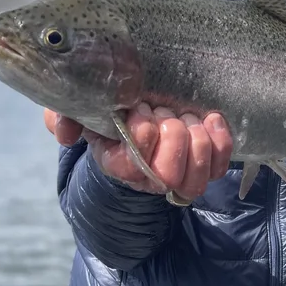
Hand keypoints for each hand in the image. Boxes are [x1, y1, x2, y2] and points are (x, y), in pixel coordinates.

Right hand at [43, 104, 233, 202]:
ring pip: (197, 178)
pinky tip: (210, 118)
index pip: (133, 165)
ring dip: (196, 140)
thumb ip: (64, 115)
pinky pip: (221, 165)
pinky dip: (220, 139)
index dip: (142, 133)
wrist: (138, 111)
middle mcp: (148, 177)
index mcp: (116, 162)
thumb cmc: (111, 109)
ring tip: (185, 116)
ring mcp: (180, 174)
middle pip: (168, 176)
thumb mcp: (82, 106)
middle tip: (165, 112)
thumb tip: (66, 134)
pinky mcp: (206, 165)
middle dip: (172, 136)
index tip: (140, 108)